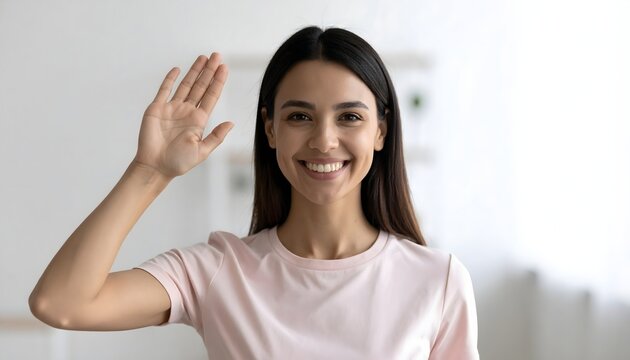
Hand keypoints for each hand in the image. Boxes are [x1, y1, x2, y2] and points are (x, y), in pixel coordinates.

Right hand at [132, 53, 232, 178]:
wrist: (155, 166)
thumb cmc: (179, 162)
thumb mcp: (202, 151)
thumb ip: (216, 137)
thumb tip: (231, 123)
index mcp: (199, 120)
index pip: (211, 96)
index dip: (218, 81)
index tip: (224, 68)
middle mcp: (187, 111)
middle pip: (201, 86)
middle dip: (209, 71)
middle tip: (217, 56)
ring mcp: (172, 108)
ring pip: (186, 85)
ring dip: (194, 71)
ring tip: (203, 58)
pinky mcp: (157, 108)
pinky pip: (164, 90)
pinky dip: (171, 79)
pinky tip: (178, 69)